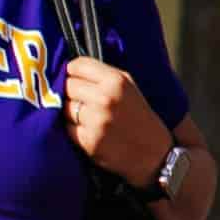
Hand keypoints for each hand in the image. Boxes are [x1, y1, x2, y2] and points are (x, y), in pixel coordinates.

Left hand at [61, 54, 179, 191]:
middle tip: (81, 99)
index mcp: (116, 80)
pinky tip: (87, 130)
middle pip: (67, 85)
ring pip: (64, 107)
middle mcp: (105, 98)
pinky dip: (72, 129)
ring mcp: (96, 120)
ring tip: (86, 116)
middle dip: (70, 91)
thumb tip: (68, 71)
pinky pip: (66, 127)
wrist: (155, 154)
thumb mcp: (129, 87)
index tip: (73, 77)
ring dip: (70, 111)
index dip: (71, 71)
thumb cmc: (140, 117)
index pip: (77, 65)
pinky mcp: (88, 140)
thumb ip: (102, 76)